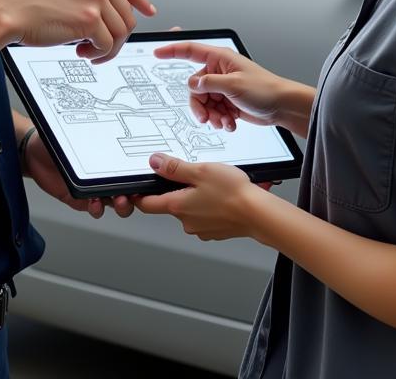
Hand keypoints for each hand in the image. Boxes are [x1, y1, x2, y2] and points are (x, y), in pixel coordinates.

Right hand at [0, 0, 154, 62]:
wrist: (4, 7)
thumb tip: (106, 10)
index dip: (140, 2)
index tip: (148, 12)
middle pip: (126, 15)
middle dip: (115, 35)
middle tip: (97, 47)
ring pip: (121, 32)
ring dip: (107, 48)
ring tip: (87, 51)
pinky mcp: (90, 20)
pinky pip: (108, 45)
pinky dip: (98, 54)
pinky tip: (81, 52)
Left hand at [23, 130, 133, 218]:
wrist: (31, 151)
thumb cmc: (55, 138)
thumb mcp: (72, 132)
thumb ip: (86, 132)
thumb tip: (99, 126)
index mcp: (108, 157)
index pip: (131, 168)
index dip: (142, 173)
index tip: (147, 175)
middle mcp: (104, 174)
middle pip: (131, 188)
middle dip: (137, 193)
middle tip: (135, 192)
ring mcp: (93, 188)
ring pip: (116, 202)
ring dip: (120, 204)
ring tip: (118, 201)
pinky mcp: (79, 199)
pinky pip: (93, 208)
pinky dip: (97, 208)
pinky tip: (94, 203)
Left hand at [134, 154, 267, 240]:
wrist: (259, 214)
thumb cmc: (232, 193)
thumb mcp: (200, 170)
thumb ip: (175, 168)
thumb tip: (154, 163)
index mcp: (178, 206)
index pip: (147, 204)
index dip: (140, 195)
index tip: (136, 190)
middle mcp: (186, 222)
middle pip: (171, 203)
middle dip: (179, 189)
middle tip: (195, 176)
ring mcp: (201, 229)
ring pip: (190, 209)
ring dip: (197, 197)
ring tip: (215, 185)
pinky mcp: (215, 231)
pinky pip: (205, 216)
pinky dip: (210, 206)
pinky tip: (223, 196)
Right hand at [154, 41, 289, 130]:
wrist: (281, 106)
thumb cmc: (265, 89)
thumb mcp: (234, 85)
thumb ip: (209, 83)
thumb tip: (193, 84)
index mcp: (220, 59)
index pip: (190, 50)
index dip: (172, 50)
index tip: (156, 53)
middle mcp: (219, 72)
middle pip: (195, 88)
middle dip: (200, 105)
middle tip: (207, 117)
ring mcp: (223, 87)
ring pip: (203, 103)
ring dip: (212, 115)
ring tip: (224, 121)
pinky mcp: (227, 101)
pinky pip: (213, 111)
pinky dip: (219, 119)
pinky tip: (230, 123)